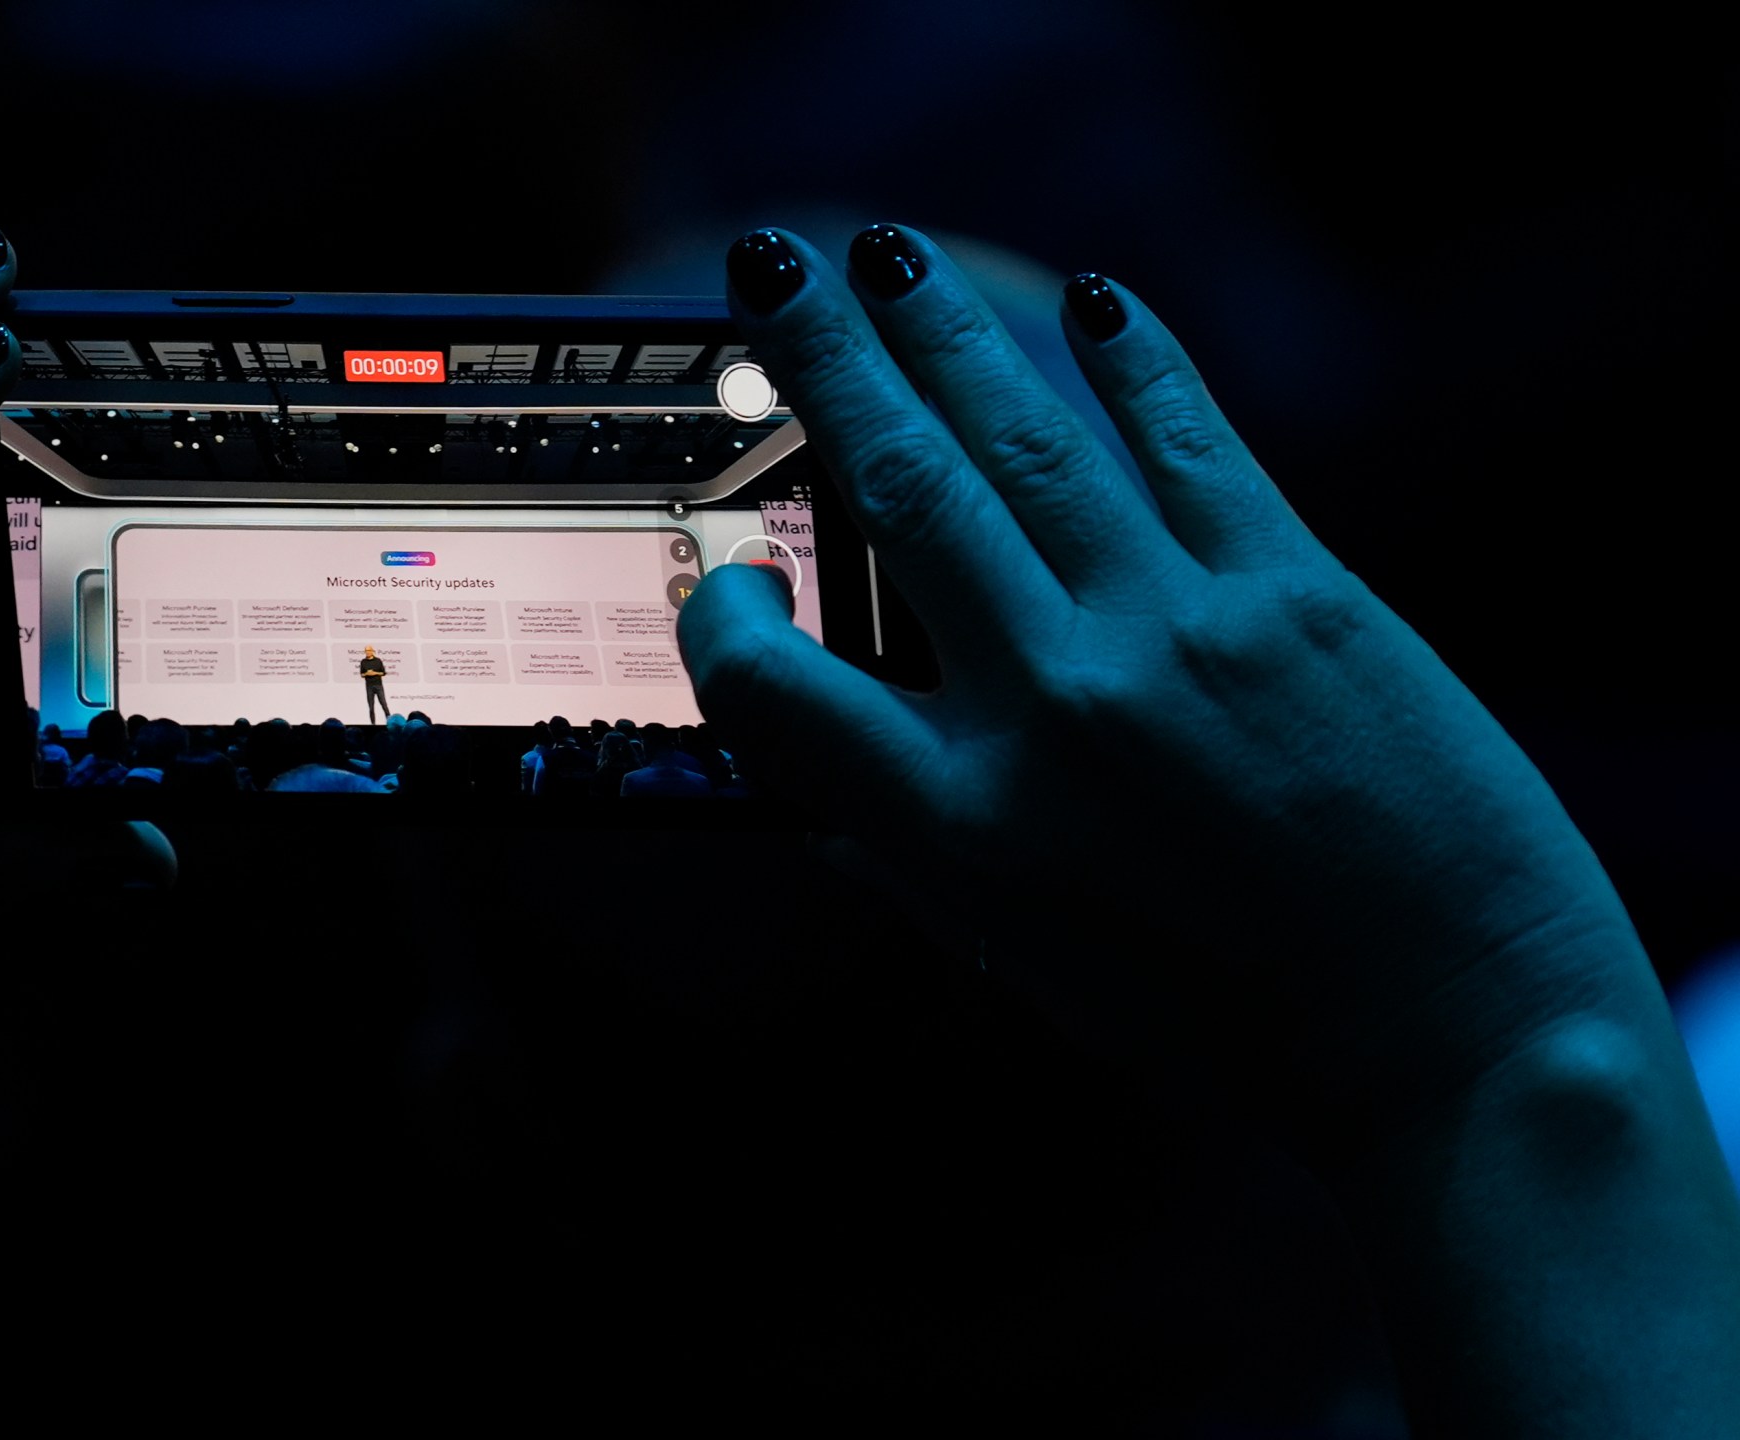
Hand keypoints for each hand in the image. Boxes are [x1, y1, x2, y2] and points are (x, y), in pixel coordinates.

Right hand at [680, 226, 1658, 1133]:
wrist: (1458, 1043)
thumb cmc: (1234, 1022)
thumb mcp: (1030, 959)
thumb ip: (919, 851)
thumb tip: (831, 768)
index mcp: (961, 830)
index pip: (770, 688)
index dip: (723, 616)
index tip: (732, 575)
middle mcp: (1051, 715)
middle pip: (900, 494)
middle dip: (821, 363)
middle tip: (770, 267)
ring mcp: (1176, 638)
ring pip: (1025, 442)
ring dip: (944, 333)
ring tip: (886, 256)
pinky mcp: (1300, 594)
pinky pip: (1191, 445)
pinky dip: (1134, 364)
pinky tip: (1094, 302)